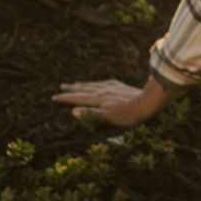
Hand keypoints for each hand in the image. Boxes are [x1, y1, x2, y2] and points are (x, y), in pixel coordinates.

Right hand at [52, 77, 167, 127]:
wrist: (145, 102)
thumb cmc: (127, 114)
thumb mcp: (107, 117)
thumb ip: (90, 114)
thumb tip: (73, 111)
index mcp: (97, 99)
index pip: (78, 98)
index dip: (66, 98)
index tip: (54, 97)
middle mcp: (102, 91)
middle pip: (84, 89)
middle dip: (71, 89)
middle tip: (61, 86)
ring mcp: (111, 87)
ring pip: (93, 85)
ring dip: (83, 85)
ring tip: (75, 84)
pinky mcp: (119, 86)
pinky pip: (104, 83)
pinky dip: (96, 83)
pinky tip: (98, 83)